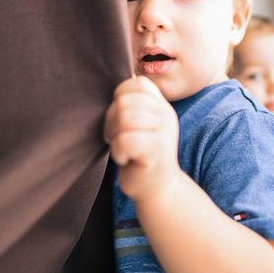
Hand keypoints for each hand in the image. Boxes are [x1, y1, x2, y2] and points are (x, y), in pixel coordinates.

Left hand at [103, 76, 179, 201]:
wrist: (157, 188)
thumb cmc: (139, 155)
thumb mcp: (140, 124)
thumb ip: (131, 105)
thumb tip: (108, 85)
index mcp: (161, 105)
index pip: (135, 84)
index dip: (118, 99)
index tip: (120, 119)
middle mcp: (166, 114)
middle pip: (125, 102)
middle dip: (112, 121)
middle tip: (118, 138)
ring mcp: (164, 132)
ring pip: (125, 118)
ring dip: (115, 136)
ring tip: (122, 148)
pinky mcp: (158, 150)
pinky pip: (125, 140)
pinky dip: (118, 152)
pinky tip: (126, 159)